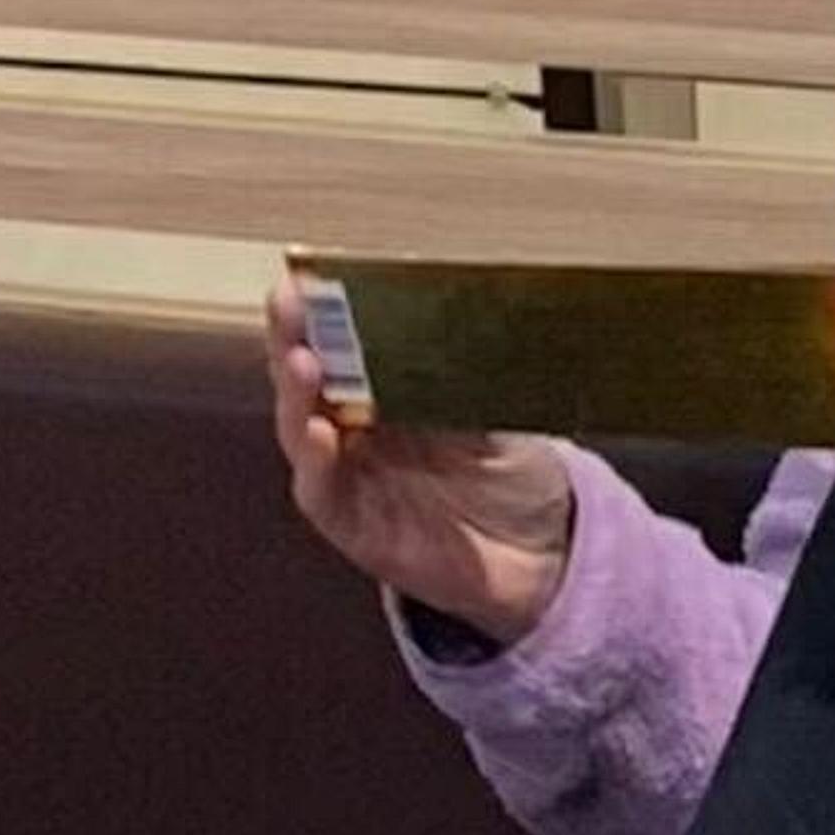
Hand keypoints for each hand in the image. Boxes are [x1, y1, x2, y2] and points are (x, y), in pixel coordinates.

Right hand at [265, 273, 575, 645]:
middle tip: (290, 301)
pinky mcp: (352, 525)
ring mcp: (349, 475)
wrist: (544, 559)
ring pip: (300, 427)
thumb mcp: (497, 412)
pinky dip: (314, 461)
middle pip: (308, 376)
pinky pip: (320, 490)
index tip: (313, 274)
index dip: (323, 310)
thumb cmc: (516, 479)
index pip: (342, 340)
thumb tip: (445, 313)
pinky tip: (316, 431)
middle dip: (293, 336)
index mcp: (387, 390)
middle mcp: (357, 428)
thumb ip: (464, 373)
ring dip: (296, 394)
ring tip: (302, 361)